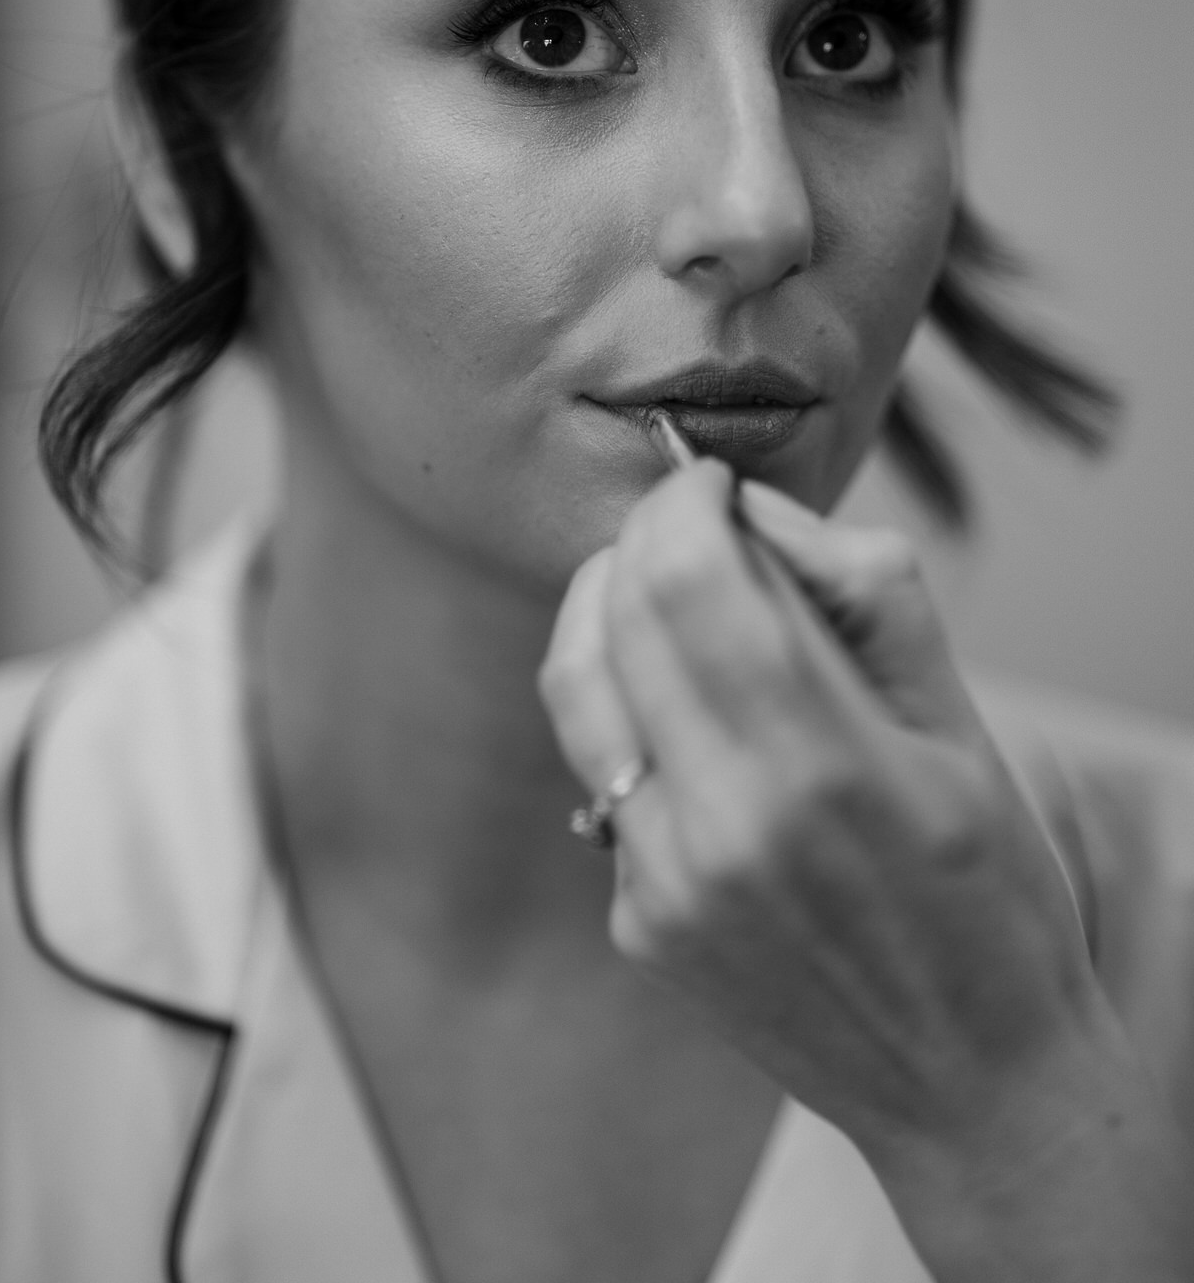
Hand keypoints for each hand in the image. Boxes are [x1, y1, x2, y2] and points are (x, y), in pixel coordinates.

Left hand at [539, 460, 1193, 1279]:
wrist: (971, 1086)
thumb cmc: (992, 892)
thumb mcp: (962, 721)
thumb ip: (862, 590)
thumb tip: (754, 512)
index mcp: (821, 762)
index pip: (689, 574)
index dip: (686, 499)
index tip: (712, 483)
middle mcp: (720, 824)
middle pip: (616, 614)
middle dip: (643, 538)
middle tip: (690, 525)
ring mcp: (663, 884)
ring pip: (576, 687)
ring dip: (607, 611)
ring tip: (665, 598)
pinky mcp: (637, 923)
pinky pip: (600, 773)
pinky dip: (633, 714)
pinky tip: (696, 725)